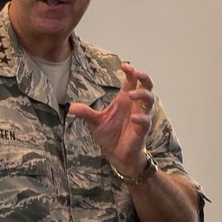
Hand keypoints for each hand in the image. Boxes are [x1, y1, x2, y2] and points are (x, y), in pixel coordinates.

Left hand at [69, 61, 154, 177]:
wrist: (117, 156)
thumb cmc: (110, 135)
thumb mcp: (95, 122)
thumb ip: (86, 113)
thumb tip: (71, 107)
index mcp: (124, 99)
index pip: (132, 80)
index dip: (130, 71)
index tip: (123, 65)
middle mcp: (135, 105)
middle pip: (147, 85)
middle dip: (143, 77)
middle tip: (135, 73)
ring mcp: (141, 116)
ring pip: (150, 100)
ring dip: (142, 95)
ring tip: (131, 94)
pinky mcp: (142, 130)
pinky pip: (146, 121)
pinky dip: (141, 118)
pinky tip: (134, 118)